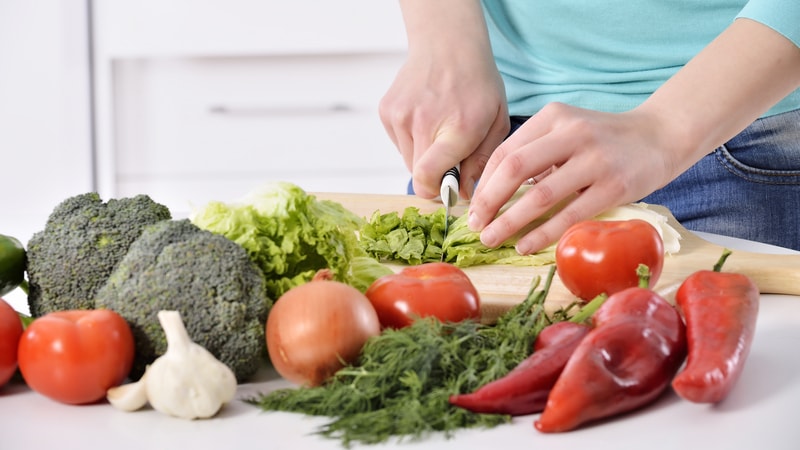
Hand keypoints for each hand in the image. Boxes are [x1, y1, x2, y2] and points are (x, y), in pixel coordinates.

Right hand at [379, 53, 508, 199]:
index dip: (436, 191)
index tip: (447, 188)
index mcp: (456, 130)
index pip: (427, 178)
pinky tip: (426, 119)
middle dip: (435, 174)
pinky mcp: (387, 111)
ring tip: (439, 130)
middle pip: (418, 175)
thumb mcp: (496, 122)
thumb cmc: (477, 84)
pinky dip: (412, 140)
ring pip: (408, 160)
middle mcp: (423, 124)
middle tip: (451, 154)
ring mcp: (400, 116)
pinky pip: (399, 143)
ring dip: (424, 156)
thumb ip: (482, 162)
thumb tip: (465, 193)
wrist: (447, 45)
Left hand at [467, 103, 678, 253]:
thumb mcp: (568, 131)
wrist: (662, 136)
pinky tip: (525, 246)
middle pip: (514, 168)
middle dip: (488, 201)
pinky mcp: (614, 185)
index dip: (483, 183)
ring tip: (492, 239)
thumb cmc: (605, 140)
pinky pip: (569, 214)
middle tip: (475, 226)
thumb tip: (494, 192)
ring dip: (509, 221)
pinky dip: (542, 233)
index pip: (505, 152)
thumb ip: (536, 153)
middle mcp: (572, 132)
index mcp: (554, 116)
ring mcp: (595, 159)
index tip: (472, 208)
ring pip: (539, 195)